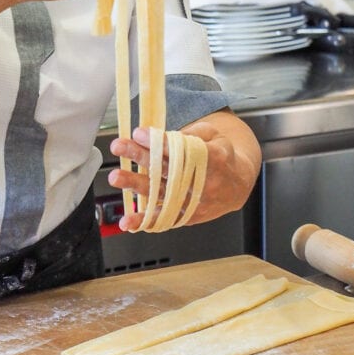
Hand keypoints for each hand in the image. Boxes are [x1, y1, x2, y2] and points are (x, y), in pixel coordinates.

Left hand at [108, 113, 259, 231]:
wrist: (237, 185)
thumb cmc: (221, 157)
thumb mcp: (214, 136)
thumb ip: (191, 133)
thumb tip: (161, 136)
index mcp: (213, 158)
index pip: (183, 149)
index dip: (160, 142)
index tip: (139, 133)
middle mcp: (203, 182)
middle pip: (168, 169)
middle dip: (141, 157)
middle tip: (120, 147)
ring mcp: (194, 202)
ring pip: (161, 193)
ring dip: (136, 185)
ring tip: (116, 176)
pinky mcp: (187, 216)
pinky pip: (164, 219)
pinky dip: (144, 221)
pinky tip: (128, 221)